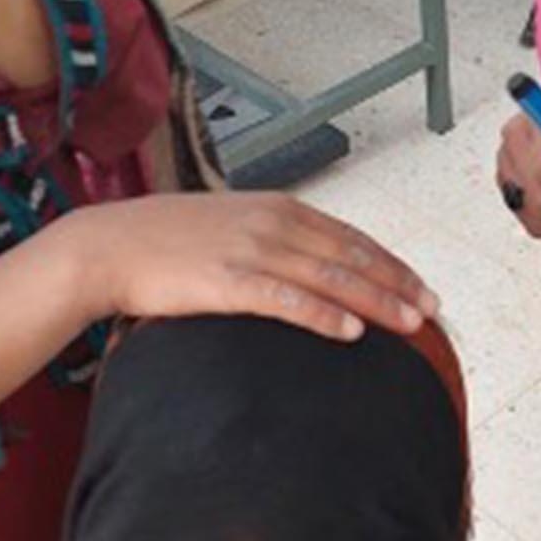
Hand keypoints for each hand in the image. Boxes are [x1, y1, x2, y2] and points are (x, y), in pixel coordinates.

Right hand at [62, 192, 439, 340]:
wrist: (107, 246)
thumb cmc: (167, 241)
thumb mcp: (233, 225)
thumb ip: (275, 239)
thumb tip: (313, 267)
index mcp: (279, 209)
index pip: (351, 238)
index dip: (392, 264)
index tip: (422, 287)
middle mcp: (273, 224)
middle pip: (352, 257)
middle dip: (399, 285)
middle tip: (433, 311)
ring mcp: (251, 250)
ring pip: (330, 278)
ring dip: (377, 301)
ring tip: (412, 324)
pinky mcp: (226, 281)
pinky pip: (286, 299)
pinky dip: (322, 314)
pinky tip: (350, 331)